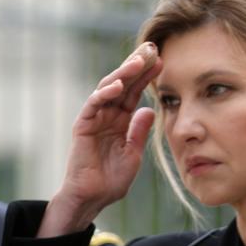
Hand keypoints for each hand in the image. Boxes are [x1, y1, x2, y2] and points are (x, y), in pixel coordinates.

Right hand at [39, 43, 162, 236]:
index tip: (163, 60)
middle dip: (136, 65)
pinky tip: (118, 85)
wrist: (93, 198)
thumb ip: (139, 131)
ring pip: (108, 88)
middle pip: (123, 83)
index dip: (147, 76)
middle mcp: (107, 114)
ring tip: (139, 61)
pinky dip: (105, 93)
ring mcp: (94, 118)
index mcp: (120, 120)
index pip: (134, 91)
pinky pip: (93, 104)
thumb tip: (149, 109)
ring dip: (123, 73)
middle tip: (152, 47)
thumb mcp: (133, 153)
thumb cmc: (111, 180)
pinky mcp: (83, 125)